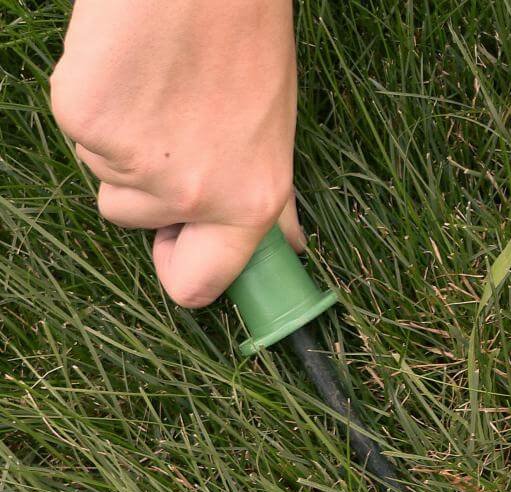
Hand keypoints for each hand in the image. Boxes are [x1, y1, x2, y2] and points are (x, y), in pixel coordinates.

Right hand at [50, 0, 301, 306]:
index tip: (178, 244)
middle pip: (133, 220)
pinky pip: (79, 131)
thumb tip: (286, 243)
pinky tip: (129, 67)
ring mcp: (132, 161)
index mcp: (248, 203)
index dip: (182, 269)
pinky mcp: (85, 118)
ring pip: (104, 173)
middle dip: (144, 184)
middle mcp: (192, 195)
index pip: (198, 286)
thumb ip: (270, 199)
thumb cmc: (246, 41)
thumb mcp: (275, 131)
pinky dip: (94, 103)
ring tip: (157, 84)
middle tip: (173, 125)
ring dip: (122, 139)